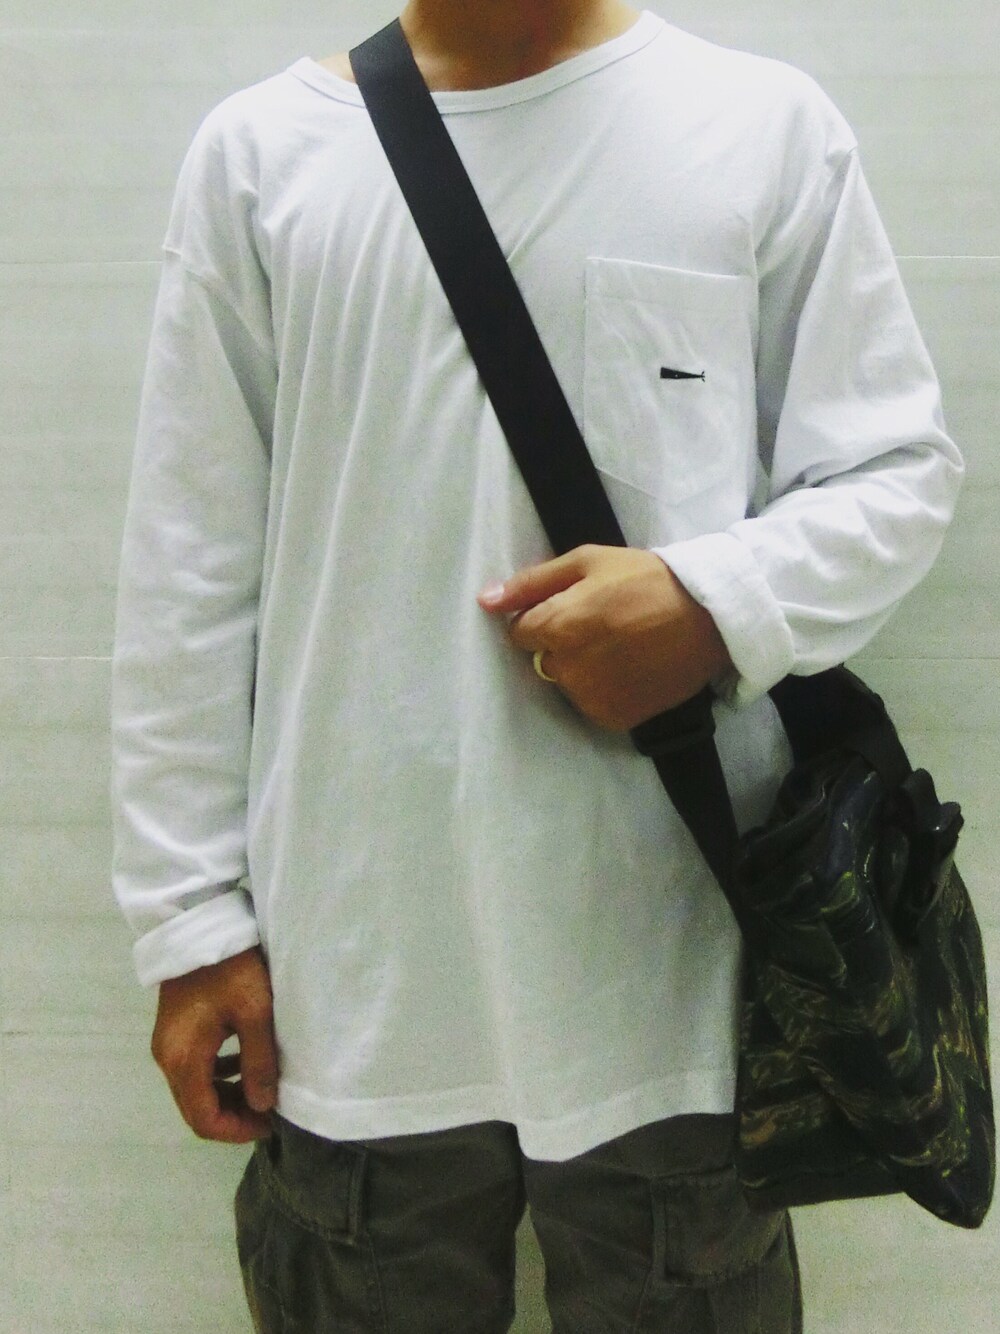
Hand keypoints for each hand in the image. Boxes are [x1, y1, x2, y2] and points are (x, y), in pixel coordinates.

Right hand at [151, 946, 277, 1143]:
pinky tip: (245, 1064)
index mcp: (183, 1059)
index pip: (204, 1119)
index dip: (237, 1130)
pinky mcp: (175, 1030)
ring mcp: (168, 1044)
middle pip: (196, 1109)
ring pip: (196, 1089)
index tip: (270, 1125)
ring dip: (227, 1097)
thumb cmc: (232, 968)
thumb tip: (262, 1106)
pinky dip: (219, 1076)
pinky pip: (195, 1067)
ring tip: (263, 1091)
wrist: (200, 924)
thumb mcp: (255, 1013)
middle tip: (270, 1112)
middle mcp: (167, 1058)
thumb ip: (259, 1063)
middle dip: (233, 1117)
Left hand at [478, 545, 731, 731]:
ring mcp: (593, 697)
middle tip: (605, 624)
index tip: (574, 608)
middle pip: (543, 659)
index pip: (519, 633)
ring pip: (568, 684)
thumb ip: (532, 583)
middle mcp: (570, 668)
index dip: (542, 618)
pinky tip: (631, 667)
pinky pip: (592, 704)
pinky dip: (605, 690)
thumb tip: (485, 600)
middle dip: (563, 644)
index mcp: (559, 626)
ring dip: (583, 668)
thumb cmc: (647, 579)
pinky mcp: (615, 718)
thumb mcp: (588, 562)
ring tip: (622, 645)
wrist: (711, 616)